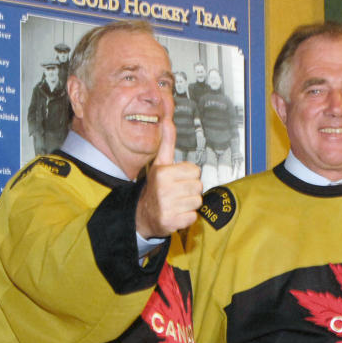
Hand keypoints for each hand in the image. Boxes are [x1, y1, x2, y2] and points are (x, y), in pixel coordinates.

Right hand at [136, 120, 202, 237]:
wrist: (143, 214)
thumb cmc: (156, 187)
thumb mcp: (160, 163)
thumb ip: (167, 143)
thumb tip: (167, 120)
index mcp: (163, 173)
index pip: (195, 171)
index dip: (188, 176)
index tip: (177, 179)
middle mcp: (164, 189)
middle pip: (198, 186)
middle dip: (190, 190)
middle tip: (177, 192)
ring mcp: (167, 207)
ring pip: (197, 202)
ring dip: (189, 204)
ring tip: (176, 202)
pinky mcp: (171, 222)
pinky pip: (193, 217)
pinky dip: (187, 217)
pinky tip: (176, 213)